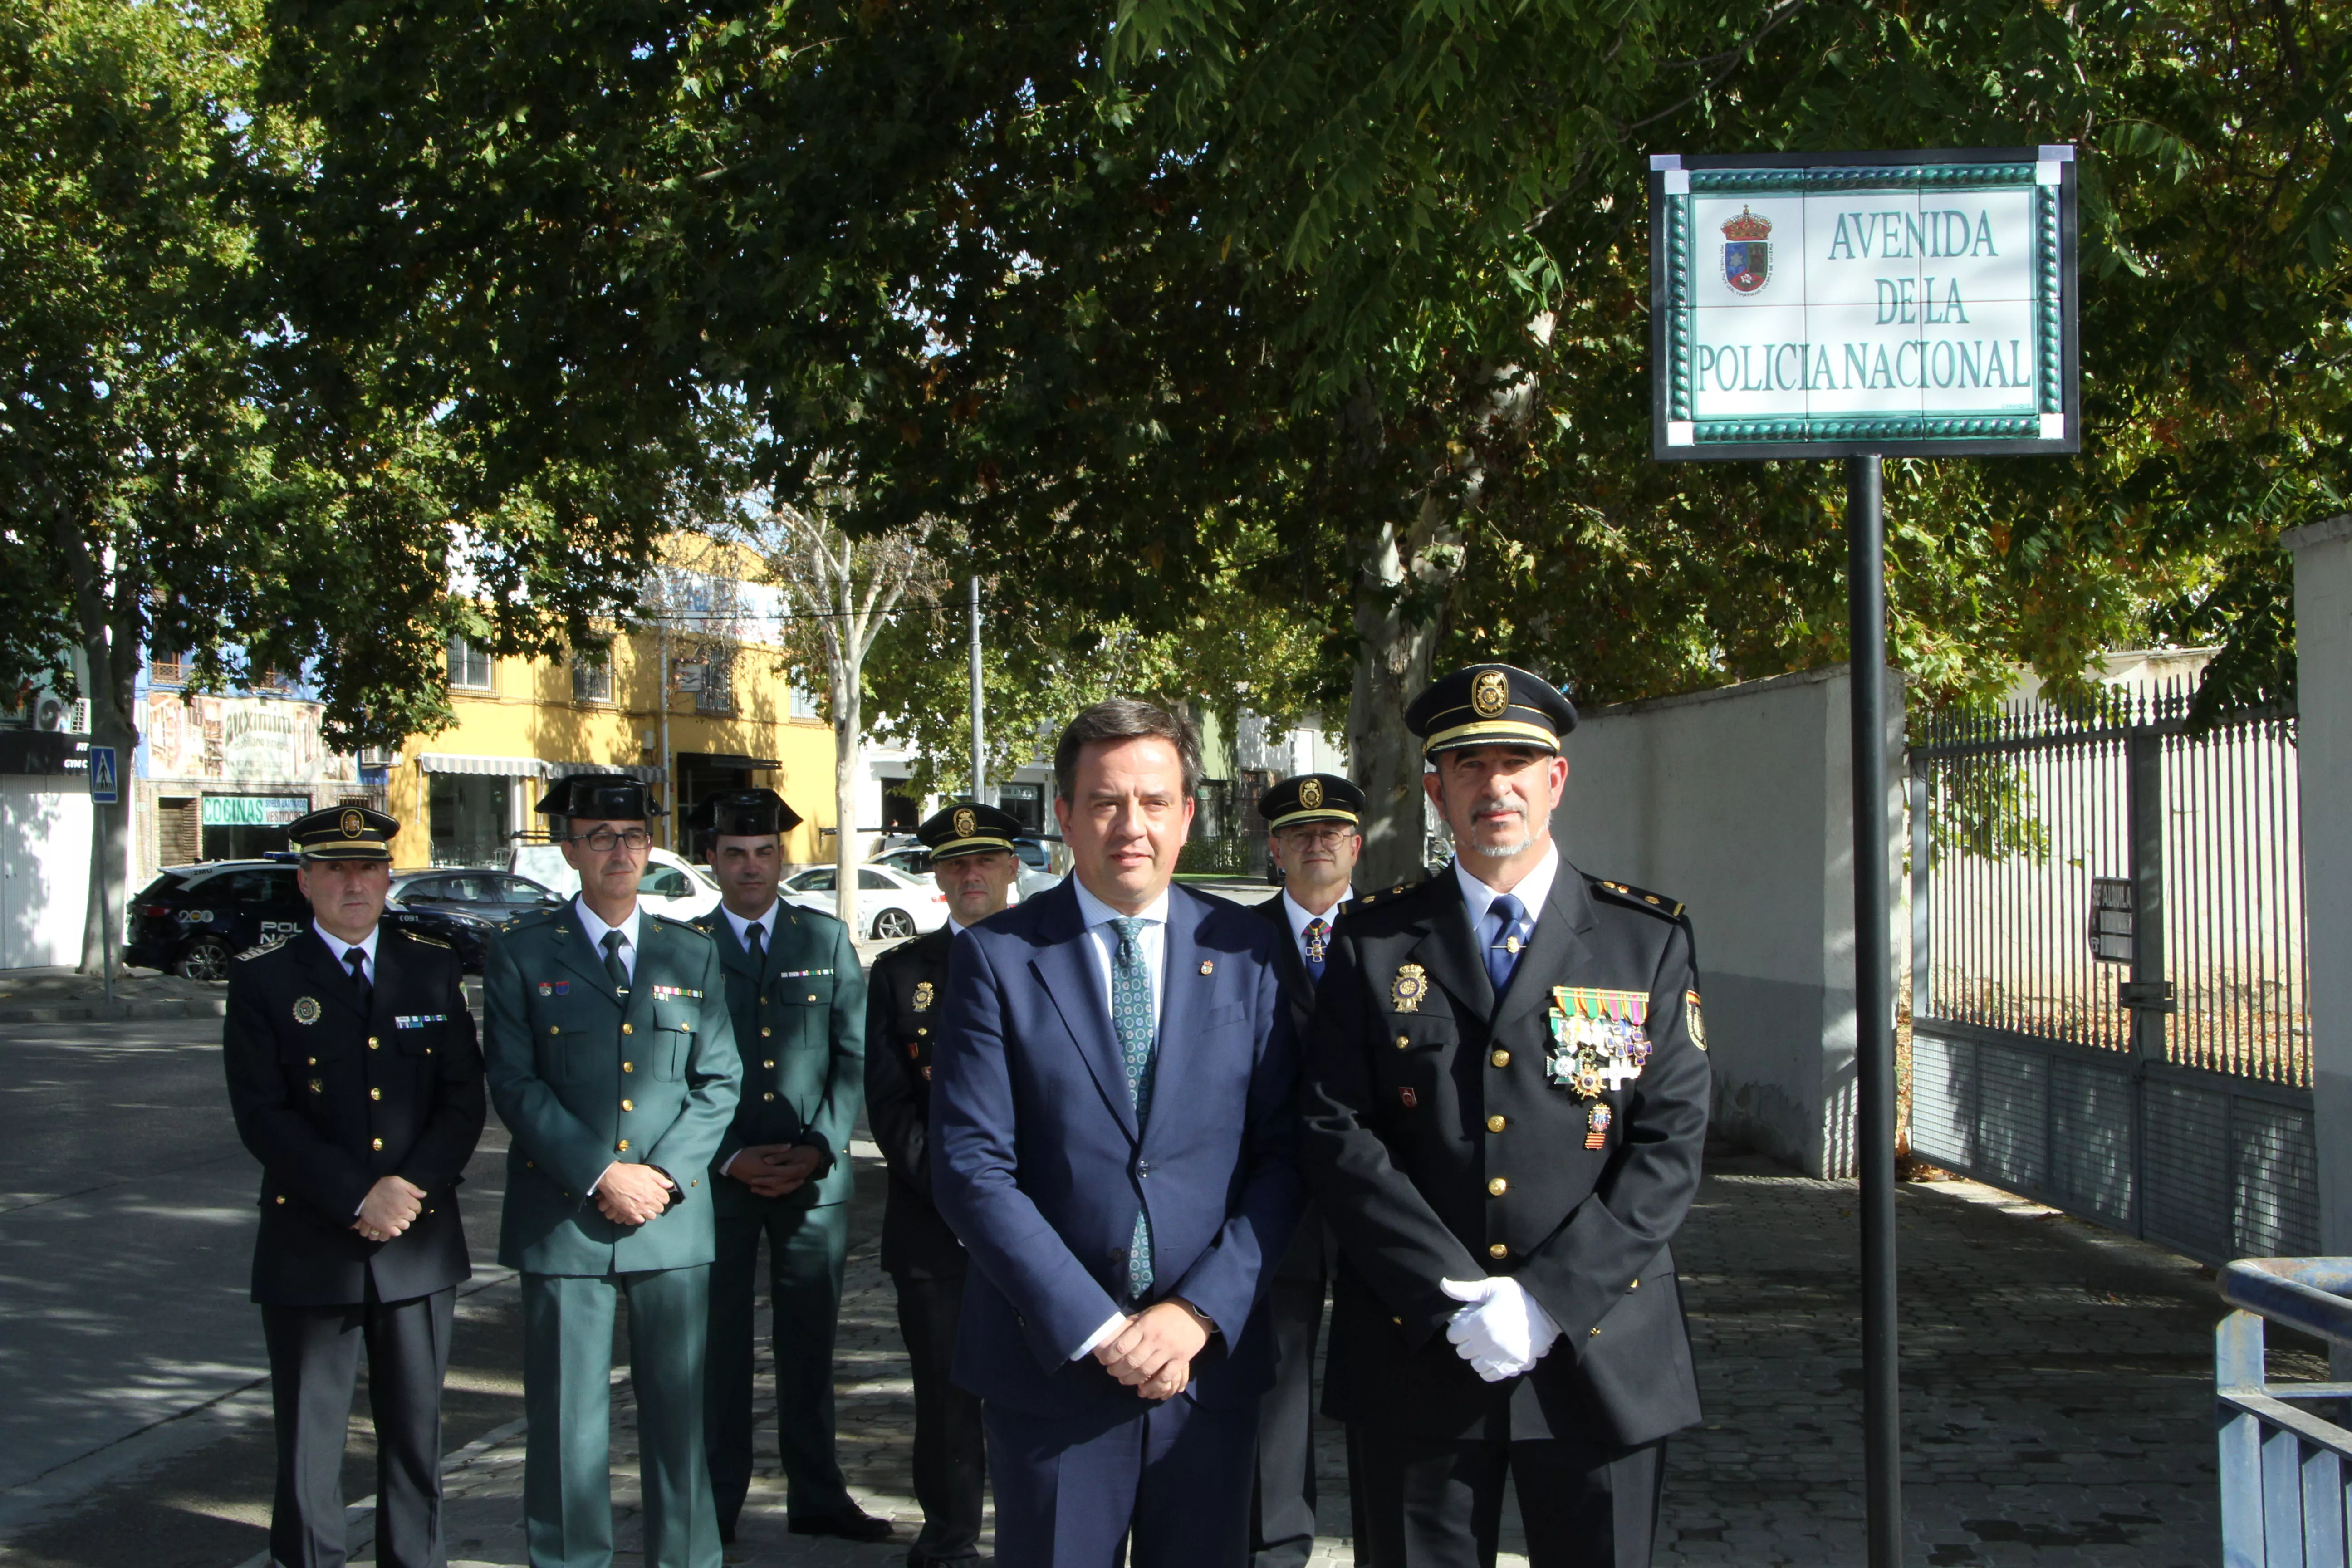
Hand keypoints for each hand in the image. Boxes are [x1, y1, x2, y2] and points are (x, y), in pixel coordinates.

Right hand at [353, 1175, 425, 1241]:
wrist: (363, 1195)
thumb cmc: (380, 1186)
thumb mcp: (397, 1181)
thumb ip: (412, 1188)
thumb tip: (424, 1194)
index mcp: (407, 1200)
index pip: (418, 1207)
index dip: (414, 1206)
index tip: (408, 1205)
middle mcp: (402, 1211)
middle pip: (412, 1217)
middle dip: (408, 1213)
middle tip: (401, 1210)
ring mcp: (394, 1220)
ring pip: (405, 1225)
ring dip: (402, 1222)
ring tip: (396, 1217)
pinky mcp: (385, 1227)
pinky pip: (396, 1233)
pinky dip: (395, 1230)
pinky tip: (392, 1224)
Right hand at [595, 1162, 673, 1225]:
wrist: (612, 1177)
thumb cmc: (629, 1172)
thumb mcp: (647, 1171)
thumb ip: (660, 1179)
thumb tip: (670, 1185)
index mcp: (654, 1190)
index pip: (666, 1199)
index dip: (663, 1196)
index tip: (658, 1194)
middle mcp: (649, 1200)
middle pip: (660, 1208)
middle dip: (657, 1204)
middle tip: (651, 1200)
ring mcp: (639, 1208)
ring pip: (652, 1216)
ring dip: (650, 1212)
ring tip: (645, 1207)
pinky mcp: (630, 1213)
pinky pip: (640, 1220)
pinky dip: (640, 1217)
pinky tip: (638, 1212)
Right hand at [728, 1143, 819, 1196]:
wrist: (729, 1162)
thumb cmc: (746, 1153)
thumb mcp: (761, 1148)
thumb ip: (776, 1149)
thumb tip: (790, 1146)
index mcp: (765, 1169)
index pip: (783, 1171)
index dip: (794, 1169)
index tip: (803, 1166)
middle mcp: (762, 1179)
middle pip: (781, 1184)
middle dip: (793, 1182)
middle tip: (803, 1178)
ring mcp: (758, 1185)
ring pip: (775, 1191)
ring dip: (786, 1188)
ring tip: (795, 1185)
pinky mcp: (755, 1186)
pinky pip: (768, 1192)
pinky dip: (776, 1192)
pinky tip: (782, 1189)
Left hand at [758, 1144, 823, 1194]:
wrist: (816, 1156)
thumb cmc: (803, 1152)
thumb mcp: (791, 1152)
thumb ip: (778, 1156)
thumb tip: (766, 1160)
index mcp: (790, 1174)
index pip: (774, 1180)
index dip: (763, 1181)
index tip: (752, 1180)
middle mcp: (791, 1181)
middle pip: (775, 1188)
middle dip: (763, 1188)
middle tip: (751, 1187)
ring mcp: (792, 1183)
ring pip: (779, 1191)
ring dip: (767, 1191)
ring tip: (754, 1189)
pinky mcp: (792, 1183)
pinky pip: (782, 1190)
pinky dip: (773, 1191)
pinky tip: (766, 1189)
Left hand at [1094, 1300, 1210, 1391]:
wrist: (1196, 1311)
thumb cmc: (1167, 1313)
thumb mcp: (1146, 1314)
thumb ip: (1131, 1325)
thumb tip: (1110, 1336)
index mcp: (1145, 1325)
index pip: (1122, 1345)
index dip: (1109, 1356)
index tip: (1104, 1361)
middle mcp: (1155, 1339)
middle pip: (1131, 1361)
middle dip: (1118, 1371)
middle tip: (1112, 1372)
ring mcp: (1169, 1350)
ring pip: (1146, 1371)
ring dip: (1131, 1379)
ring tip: (1124, 1380)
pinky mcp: (1181, 1359)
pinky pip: (1165, 1377)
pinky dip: (1152, 1385)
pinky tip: (1144, 1387)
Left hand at [1440, 1277, 1562, 1382]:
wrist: (1548, 1308)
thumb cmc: (1517, 1295)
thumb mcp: (1491, 1287)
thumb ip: (1465, 1290)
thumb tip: (1443, 1284)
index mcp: (1481, 1322)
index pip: (1453, 1335)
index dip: (1457, 1328)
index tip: (1465, 1324)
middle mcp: (1489, 1342)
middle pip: (1463, 1352)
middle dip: (1466, 1342)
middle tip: (1476, 1334)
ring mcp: (1502, 1356)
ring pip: (1476, 1365)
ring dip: (1478, 1356)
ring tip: (1486, 1346)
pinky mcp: (1515, 1365)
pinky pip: (1492, 1375)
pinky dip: (1490, 1369)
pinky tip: (1494, 1358)